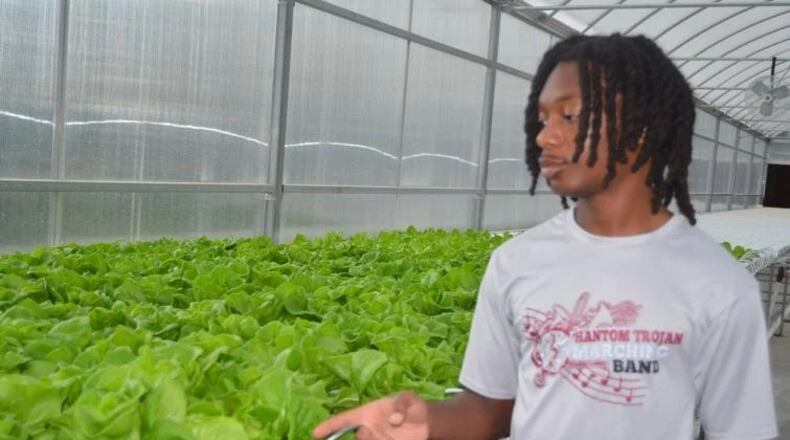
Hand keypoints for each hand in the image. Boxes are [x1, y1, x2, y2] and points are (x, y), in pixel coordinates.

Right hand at [312, 391, 429, 439]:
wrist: (427, 422)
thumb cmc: (412, 406)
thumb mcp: (407, 398)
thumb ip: (401, 406)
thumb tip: (394, 420)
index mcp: (367, 413)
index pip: (345, 419)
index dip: (330, 425)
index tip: (315, 432)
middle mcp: (369, 428)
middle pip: (359, 436)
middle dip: (365, 436)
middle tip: (372, 430)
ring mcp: (377, 439)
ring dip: (376, 439)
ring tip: (388, 435)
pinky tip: (390, 439)